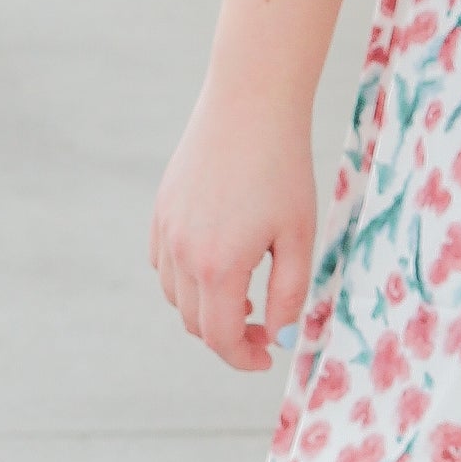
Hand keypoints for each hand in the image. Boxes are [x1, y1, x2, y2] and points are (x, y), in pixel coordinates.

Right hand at [150, 84, 316, 373]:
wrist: (251, 104)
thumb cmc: (284, 168)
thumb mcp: (298, 236)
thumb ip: (289, 293)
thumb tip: (282, 337)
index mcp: (218, 266)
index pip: (219, 339)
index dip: (244, 357)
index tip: (268, 356)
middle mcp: (182, 253)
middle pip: (194, 323)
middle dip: (228, 336)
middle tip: (264, 327)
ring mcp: (165, 230)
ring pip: (176, 295)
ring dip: (206, 308)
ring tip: (244, 293)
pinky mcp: (161, 210)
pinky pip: (164, 263)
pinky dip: (187, 278)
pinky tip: (219, 262)